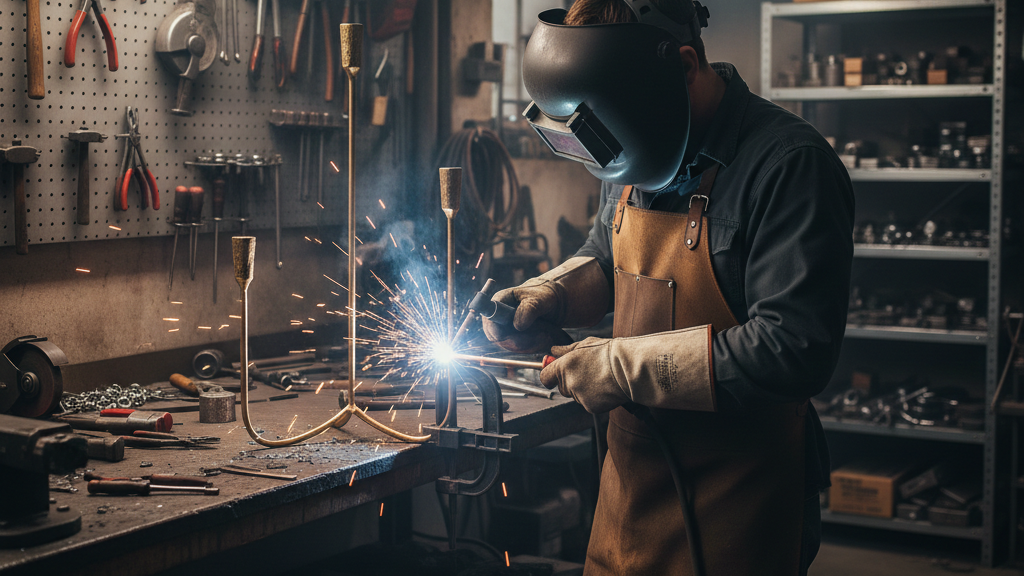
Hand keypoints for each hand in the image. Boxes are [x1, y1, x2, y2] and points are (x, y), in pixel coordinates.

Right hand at [481, 257, 610, 353]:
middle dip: (521, 342)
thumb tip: (517, 325)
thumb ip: (529, 308)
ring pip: (511, 346)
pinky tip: (545, 339)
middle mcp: (500, 316)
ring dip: (530, 345)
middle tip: (542, 337)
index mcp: (500, 301)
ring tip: (547, 335)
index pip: (489, 322)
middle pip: (500, 338)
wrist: (560, 302)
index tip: (517, 336)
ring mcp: (507, 329)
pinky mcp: (517, 338)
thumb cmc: (548, 294)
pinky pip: (521, 349)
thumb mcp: (542, 298)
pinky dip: (534, 347)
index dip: (498, 332)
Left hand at [540, 326, 717, 413]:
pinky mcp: (590, 407)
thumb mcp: (585, 344)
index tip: (553, 375)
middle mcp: (569, 382)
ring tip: (600, 378)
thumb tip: (553, 350)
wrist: (630, 368)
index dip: (549, 376)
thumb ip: (566, 350)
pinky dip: (595, 399)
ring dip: (584, 390)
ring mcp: (579, 396)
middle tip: (588, 373)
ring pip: (576, 396)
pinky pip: (588, 404)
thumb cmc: (610, 353)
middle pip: (562, 388)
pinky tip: (605, 388)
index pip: (545, 377)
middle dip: (571, 382)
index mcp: (565, 366)